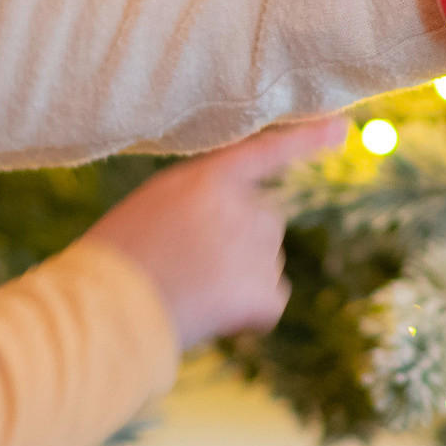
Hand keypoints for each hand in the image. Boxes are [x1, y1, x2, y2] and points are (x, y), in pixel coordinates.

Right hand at [83, 117, 347, 346]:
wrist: (105, 310)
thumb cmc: (117, 261)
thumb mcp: (153, 207)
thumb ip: (201, 203)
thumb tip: (241, 230)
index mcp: (206, 179)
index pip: (267, 151)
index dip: (306, 138)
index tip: (340, 128)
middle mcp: (241, 207)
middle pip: (265, 221)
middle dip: (240, 245)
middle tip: (190, 269)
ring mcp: (256, 250)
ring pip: (266, 263)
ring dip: (240, 280)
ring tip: (190, 292)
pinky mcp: (264, 292)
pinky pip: (271, 303)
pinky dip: (249, 316)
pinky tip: (211, 316)